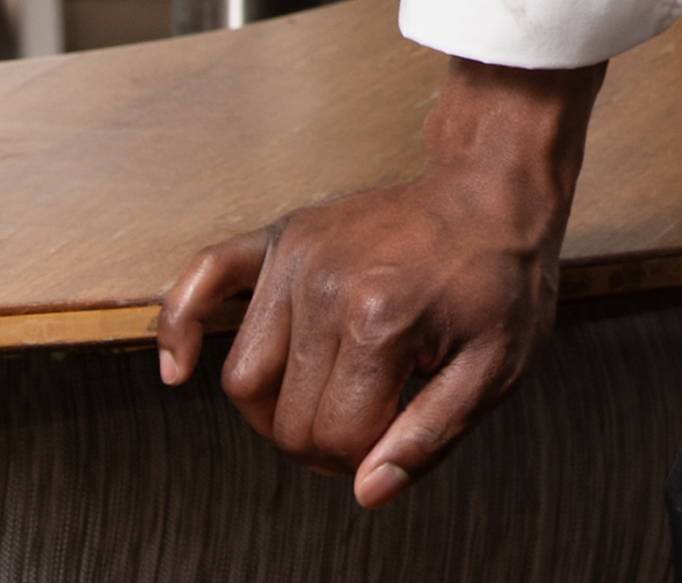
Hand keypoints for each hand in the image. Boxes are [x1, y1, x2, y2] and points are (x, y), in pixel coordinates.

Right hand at [154, 59, 603, 506]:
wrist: (495, 190)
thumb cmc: (501, 278)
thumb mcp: (496, 368)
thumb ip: (431, 436)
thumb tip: (366, 491)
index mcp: (381, 322)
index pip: (334, 439)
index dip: (363, 459)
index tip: (394, 438)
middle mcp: (327, 288)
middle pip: (284, 418)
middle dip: (322, 443)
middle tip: (369, 424)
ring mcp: (298, 257)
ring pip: (244, 378)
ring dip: (274, 411)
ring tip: (327, 397)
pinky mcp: (282, 236)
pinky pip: (203, 281)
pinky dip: (180, 326)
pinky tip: (181, 367)